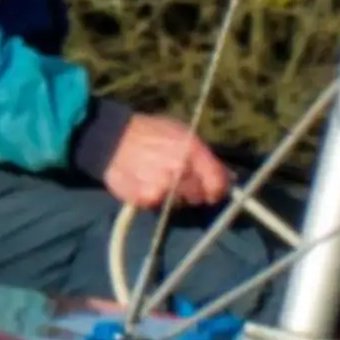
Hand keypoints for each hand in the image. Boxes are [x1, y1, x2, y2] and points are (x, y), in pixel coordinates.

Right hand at [99, 112, 232, 209]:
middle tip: (179, 182)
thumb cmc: (150, 132)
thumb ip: (204, 156)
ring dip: (173, 197)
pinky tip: (146, 185)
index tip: (213, 192)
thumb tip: (227, 177)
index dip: (217, 189)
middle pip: (199, 196)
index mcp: (193, 151)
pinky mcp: (145, 199)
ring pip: (179, 204)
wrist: (111, 138)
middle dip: (194, 192)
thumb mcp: (181, 133)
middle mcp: (180, 171)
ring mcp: (163, 187)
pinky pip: (158, 207)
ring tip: (159, 181)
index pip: (218, 182)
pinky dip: (154, 200)